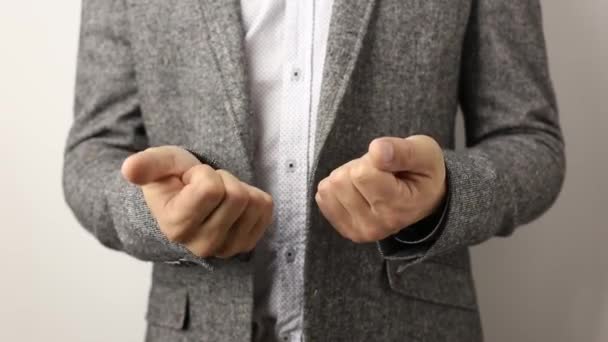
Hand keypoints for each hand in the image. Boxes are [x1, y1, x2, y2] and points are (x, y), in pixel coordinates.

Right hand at [121, 146, 272, 257]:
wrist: (181, 206)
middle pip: (237, 196)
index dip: (203, 174)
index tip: (189, 181)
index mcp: (176, 227)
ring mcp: (227, 249)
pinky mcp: (248, 244)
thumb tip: (129, 169)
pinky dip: (252, 197)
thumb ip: (147, 165)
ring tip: (217, 195)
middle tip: (205, 187)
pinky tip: (231, 204)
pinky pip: (265, 208)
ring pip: (253, 202)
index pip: (211, 188)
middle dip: (222, 180)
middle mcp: (202, 246)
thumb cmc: (171, 182)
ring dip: (238, 188)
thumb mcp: (159, 166)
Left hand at [315, 135, 445, 242]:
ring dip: (348, 176)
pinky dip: (338, 188)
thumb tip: (377, 150)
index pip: (361, 174)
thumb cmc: (423, 172)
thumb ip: (403, 151)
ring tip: (372, 181)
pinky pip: (323, 198)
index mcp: (398, 207)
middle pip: (342, 180)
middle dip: (359, 167)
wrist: (426, 199)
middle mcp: (377, 225)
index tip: (390, 164)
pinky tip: (360, 191)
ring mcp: (360, 231)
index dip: (372, 159)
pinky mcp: (346, 229)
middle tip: (381, 173)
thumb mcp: (425, 152)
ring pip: (330, 187)